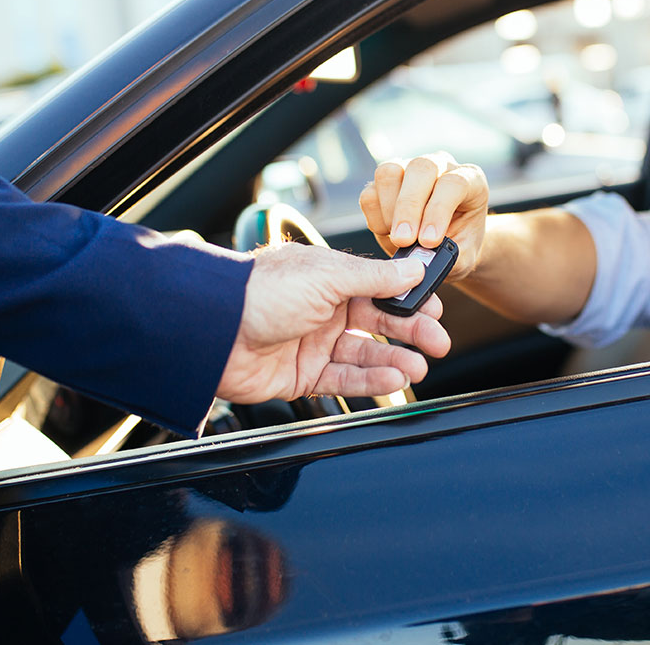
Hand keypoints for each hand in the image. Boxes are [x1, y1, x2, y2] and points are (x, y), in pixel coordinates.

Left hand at [217, 244, 449, 402]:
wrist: (210, 332)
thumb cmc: (261, 292)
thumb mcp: (327, 276)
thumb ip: (375, 277)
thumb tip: (413, 267)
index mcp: (328, 277)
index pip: (380, 288)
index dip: (409, 298)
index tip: (435, 308)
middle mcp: (322, 309)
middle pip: (378, 323)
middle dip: (411, 332)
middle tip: (438, 343)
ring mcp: (312, 343)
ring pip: (364, 355)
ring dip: (394, 361)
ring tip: (418, 368)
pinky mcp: (301, 375)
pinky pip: (343, 380)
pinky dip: (370, 382)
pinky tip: (393, 380)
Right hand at [359, 151, 489, 279]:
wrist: (447, 245)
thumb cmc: (461, 246)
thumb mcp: (464, 256)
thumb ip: (450, 257)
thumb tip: (423, 258)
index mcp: (470, 180)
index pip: (453, 183)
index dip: (438, 211)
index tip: (428, 241)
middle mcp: (440, 166)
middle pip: (420, 169)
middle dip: (409, 208)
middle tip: (404, 241)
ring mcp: (409, 169)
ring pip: (389, 172)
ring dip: (389, 210)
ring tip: (399, 239)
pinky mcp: (384, 183)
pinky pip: (370, 192)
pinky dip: (375, 217)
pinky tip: (388, 234)